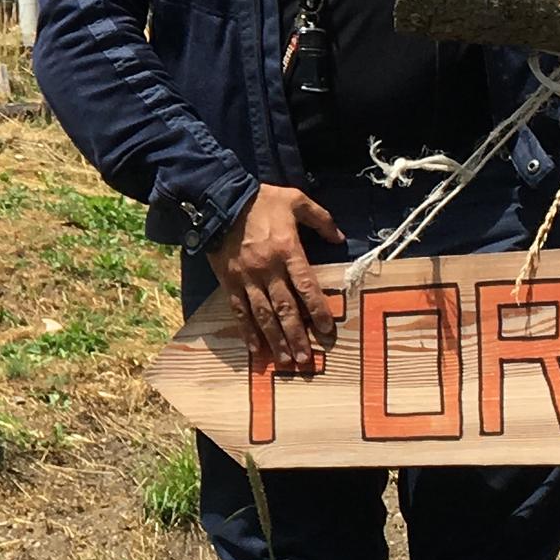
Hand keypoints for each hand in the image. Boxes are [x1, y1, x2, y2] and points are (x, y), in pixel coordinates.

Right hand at [218, 185, 346, 376]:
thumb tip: (340, 238)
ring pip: (263, 314)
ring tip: (285, 361)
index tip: (327, 331)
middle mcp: (268, 269)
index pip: (306, 286)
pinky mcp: (229, 281)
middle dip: (296, 335)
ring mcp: (247, 278)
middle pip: (285, 308)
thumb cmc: (261, 200)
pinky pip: (239, 310)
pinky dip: (247, 331)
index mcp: (288, 250)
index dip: (317, 310)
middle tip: (305, 360)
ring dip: (275, 339)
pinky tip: (255, 348)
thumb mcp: (296, 200)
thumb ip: (321, 219)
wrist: (219, 198)